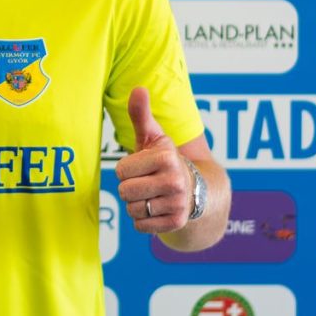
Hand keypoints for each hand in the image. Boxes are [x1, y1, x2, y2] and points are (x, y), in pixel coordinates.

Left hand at [115, 86, 192, 233]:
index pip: (122, 171)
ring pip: (132, 210)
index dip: (126, 169)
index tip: (141, 166)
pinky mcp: (176, 223)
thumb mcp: (152, 137)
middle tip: (145, 182)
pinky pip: (141, 226)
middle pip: (125, 192)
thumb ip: (141, 114)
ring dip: (136, 204)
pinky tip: (156, 209)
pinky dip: (143, 220)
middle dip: (130, 188)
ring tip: (151, 195)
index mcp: (166, 158)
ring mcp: (178, 204)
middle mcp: (175, 181)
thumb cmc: (163, 160)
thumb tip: (138, 88)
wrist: (193, 188)